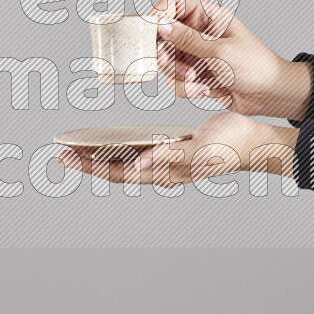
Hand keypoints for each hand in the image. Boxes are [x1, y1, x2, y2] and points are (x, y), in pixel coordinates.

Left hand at [57, 112, 299, 188]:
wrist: (251, 141)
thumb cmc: (231, 144)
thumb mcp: (203, 148)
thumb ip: (173, 156)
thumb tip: (142, 163)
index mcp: (168, 172)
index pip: (121, 173)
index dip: (92, 166)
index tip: (68, 156)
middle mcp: (163, 171)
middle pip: (117, 170)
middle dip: (89, 163)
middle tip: (61, 153)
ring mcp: (166, 163)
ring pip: (125, 162)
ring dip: (101, 156)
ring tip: (78, 148)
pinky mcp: (171, 151)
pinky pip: (138, 152)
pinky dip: (120, 147)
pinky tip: (111, 140)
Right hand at [151, 0, 311, 118]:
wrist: (270, 95)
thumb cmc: (256, 67)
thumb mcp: (220, 51)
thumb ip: (188, 40)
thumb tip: (161, 26)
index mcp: (208, 15)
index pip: (173, 2)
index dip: (159, 13)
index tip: (153, 31)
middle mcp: (198, 32)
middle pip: (163, 35)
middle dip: (166, 53)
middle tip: (167, 62)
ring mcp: (195, 53)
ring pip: (167, 61)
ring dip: (177, 75)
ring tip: (197, 81)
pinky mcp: (194, 74)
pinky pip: (176, 80)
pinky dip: (185, 88)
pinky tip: (203, 90)